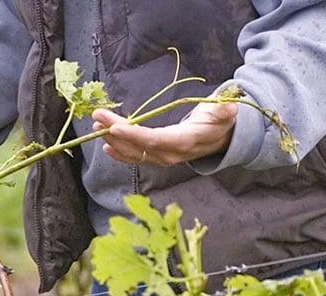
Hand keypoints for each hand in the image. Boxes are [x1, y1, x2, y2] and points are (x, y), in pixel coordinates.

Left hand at [91, 102, 236, 165]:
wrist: (221, 139)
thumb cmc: (219, 122)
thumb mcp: (225, 114)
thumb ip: (224, 111)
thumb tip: (228, 108)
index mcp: (184, 142)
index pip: (155, 140)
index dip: (134, 136)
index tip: (115, 127)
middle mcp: (171, 154)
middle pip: (139, 146)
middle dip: (116, 133)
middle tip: (98, 119)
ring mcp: (163, 158)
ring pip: (134, 153)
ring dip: (114, 141)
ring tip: (97, 127)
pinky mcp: (157, 157)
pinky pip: (136, 157)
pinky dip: (120, 152)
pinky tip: (106, 145)